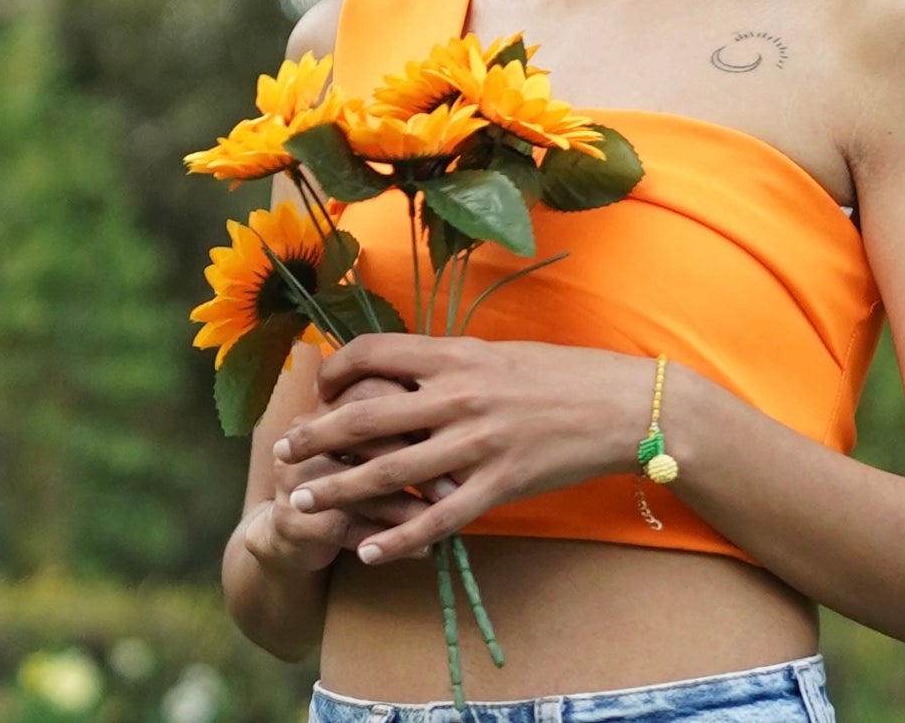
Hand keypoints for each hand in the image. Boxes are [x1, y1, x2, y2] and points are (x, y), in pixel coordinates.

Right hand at [245, 374, 437, 573]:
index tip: (455, 428)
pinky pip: (345, 525)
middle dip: (414, 454)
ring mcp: (293, 473)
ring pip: (356, 482)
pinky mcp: (290, 517)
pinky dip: (388, 539)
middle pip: (363, 431)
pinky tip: (424, 549)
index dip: (412, 407)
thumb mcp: (377, 442)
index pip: (371, 387)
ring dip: (405, 502)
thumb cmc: (354, 473)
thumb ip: (408, 420)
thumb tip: (464, 417)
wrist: (295, 529)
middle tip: (456, 479)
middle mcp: (305, 428)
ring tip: (442, 516)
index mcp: (331, 400)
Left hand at [273, 335, 649, 564]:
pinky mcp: (499, 486)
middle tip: (281, 454)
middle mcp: (459, 396)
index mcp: (458, 354)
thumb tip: (407, 366)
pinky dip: (396, 537)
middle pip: (365, 416)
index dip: (337, 370)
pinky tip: (366, 551)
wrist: (623, 405)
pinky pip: (436, 519)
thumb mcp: (501, 354)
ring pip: (389, 472)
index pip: (375, 354)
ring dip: (337, 490)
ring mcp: (477, 444)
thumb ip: (452, 362)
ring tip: (301, 503)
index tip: (320, 388)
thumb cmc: (564, 373)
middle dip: (314, 437)